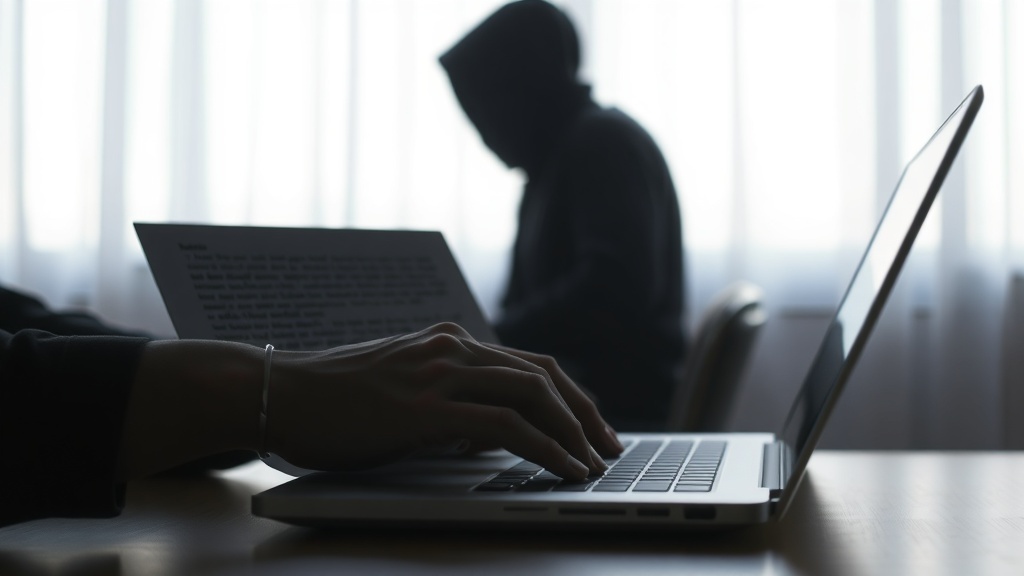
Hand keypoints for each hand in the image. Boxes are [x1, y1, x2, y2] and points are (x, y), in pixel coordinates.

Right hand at [266, 322, 623, 479]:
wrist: (280, 393)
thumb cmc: (335, 401)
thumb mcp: (402, 392)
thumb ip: (447, 402)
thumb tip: (487, 434)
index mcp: (450, 343)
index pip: (529, 365)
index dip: (570, 397)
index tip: (592, 429)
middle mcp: (452, 348)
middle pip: (544, 375)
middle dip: (585, 414)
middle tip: (608, 449)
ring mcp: (439, 373)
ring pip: (532, 394)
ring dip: (572, 432)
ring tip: (592, 464)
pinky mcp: (425, 407)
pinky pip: (504, 426)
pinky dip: (544, 447)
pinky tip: (561, 468)